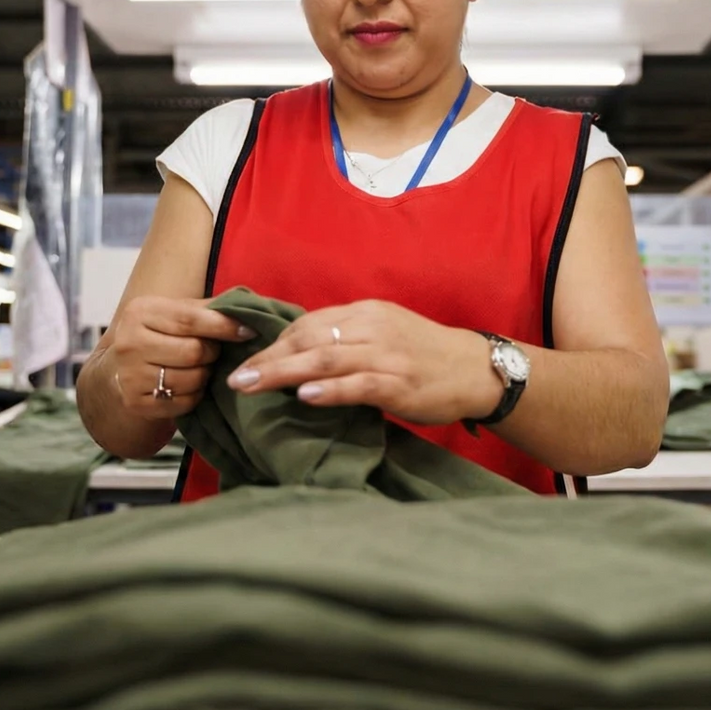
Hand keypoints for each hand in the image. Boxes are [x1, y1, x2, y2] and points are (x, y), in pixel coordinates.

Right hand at [102, 296, 253, 418]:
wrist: (120, 368)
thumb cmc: (158, 334)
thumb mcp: (174, 313)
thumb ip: (206, 309)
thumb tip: (247, 311)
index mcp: (140, 312)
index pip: (190, 319)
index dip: (224, 326)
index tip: (248, 331)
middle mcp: (129, 343)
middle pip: (193, 352)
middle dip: (212, 353)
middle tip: (213, 351)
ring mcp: (130, 376)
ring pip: (191, 379)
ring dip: (205, 375)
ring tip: (200, 367)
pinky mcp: (135, 403)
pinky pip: (184, 402)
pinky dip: (195, 395)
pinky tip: (189, 385)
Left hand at [226, 300, 503, 424]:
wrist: (475, 369)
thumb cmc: (424, 355)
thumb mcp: (383, 334)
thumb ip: (346, 340)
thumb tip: (299, 356)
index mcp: (365, 313)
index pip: (308, 323)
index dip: (275, 343)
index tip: (248, 360)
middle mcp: (372, 328)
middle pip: (308, 339)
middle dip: (268, 359)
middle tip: (235, 378)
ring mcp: (386, 355)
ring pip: (325, 360)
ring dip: (283, 373)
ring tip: (252, 386)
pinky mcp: (399, 383)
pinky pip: (358, 385)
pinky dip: (329, 390)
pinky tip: (304, 397)